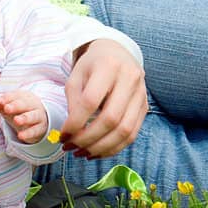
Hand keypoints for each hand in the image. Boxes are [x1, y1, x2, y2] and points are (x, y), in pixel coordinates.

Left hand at [0, 89, 49, 143]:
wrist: (39, 118)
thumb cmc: (20, 110)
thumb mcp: (9, 107)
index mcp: (24, 96)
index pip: (15, 95)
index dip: (7, 98)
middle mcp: (33, 105)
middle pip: (24, 104)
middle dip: (15, 106)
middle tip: (6, 108)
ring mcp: (38, 116)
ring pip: (33, 116)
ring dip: (25, 118)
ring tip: (16, 120)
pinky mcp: (40, 128)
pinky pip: (35, 131)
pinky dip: (28, 133)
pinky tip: (20, 136)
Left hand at [58, 39, 146, 157]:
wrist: (118, 54)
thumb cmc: (93, 66)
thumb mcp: (77, 75)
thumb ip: (74, 101)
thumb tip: (73, 131)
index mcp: (109, 66)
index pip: (91, 101)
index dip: (75, 122)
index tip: (62, 135)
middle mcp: (130, 79)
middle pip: (111, 119)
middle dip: (88, 139)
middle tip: (70, 147)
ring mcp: (141, 94)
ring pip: (125, 131)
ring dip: (101, 148)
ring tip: (82, 153)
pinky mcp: (145, 107)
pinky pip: (132, 134)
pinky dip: (113, 148)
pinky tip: (97, 151)